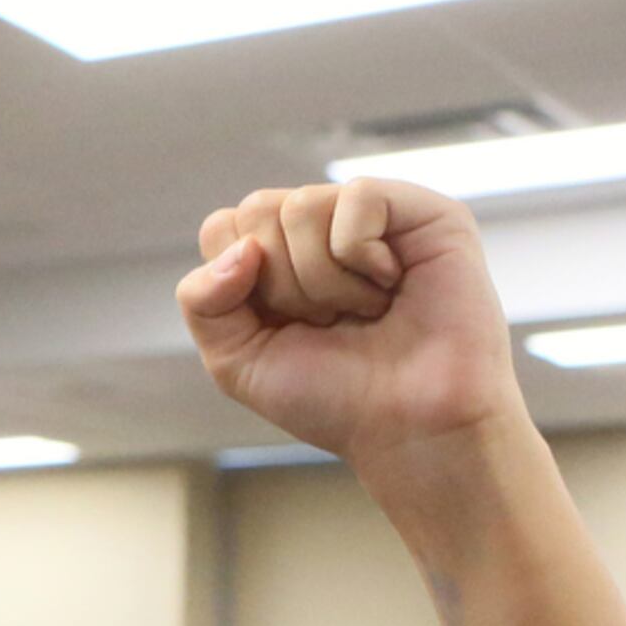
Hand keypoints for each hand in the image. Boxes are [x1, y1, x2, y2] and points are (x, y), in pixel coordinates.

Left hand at [178, 179, 522, 474]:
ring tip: (363, 311)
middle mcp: (322, 228)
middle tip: (328, 322)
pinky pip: (356, 197)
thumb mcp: (237, 360)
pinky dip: (360, 255)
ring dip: (322, 280)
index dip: (236, 282)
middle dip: (279, 284)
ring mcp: (372, 215)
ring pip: (300, 206)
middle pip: (255, 210)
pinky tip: (391, 285)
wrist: (408, 428)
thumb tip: (242, 248)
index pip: (221, 228)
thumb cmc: (332, 396)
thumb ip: (203, 301)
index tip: (281, 324)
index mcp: (277, 257)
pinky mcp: (422, 211)